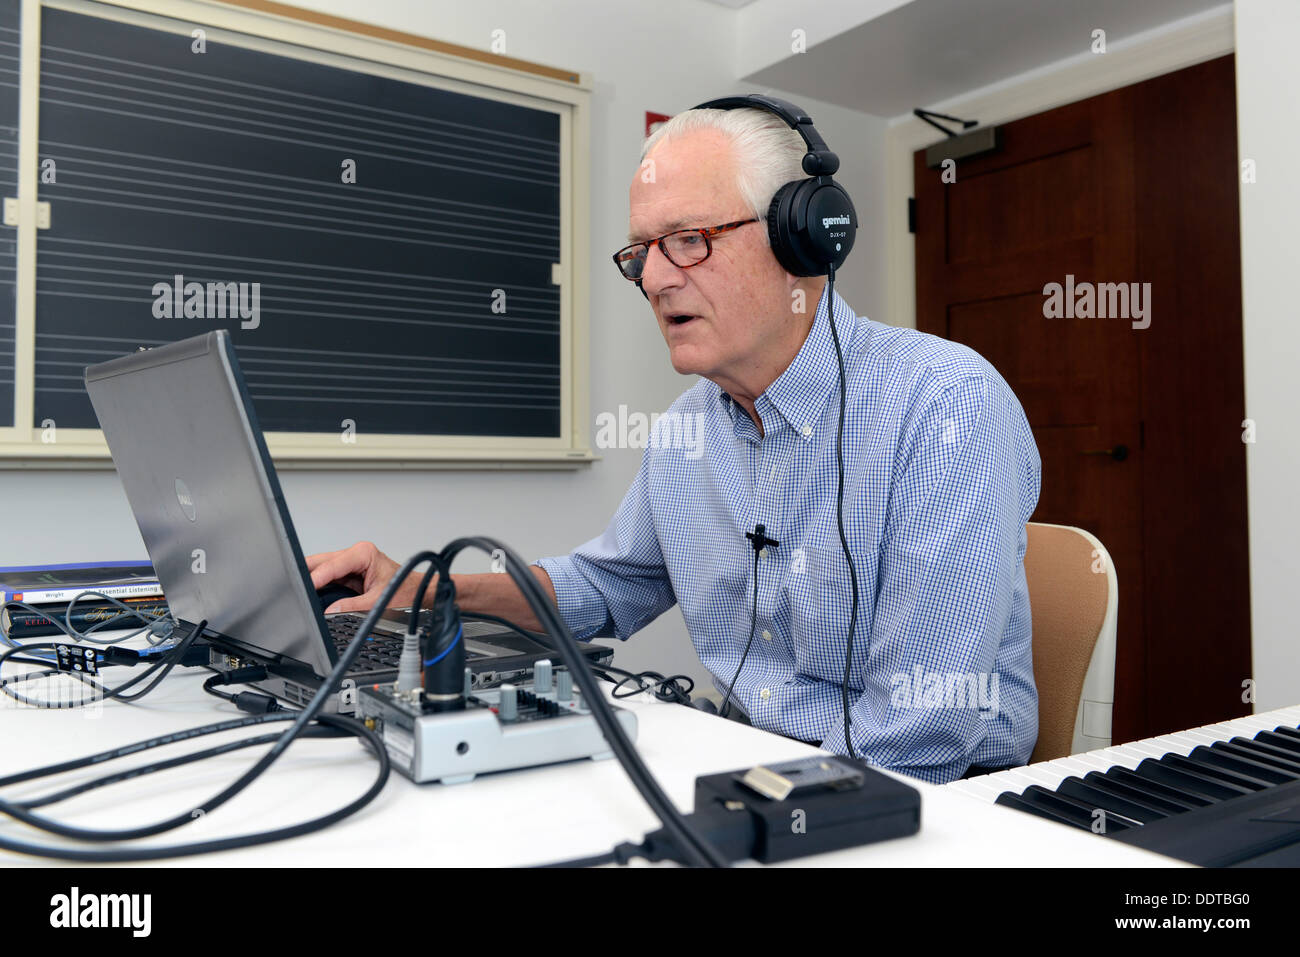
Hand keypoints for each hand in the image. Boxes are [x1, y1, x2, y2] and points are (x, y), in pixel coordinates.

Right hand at [305, 541, 419, 613]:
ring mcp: (349, 561)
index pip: (332, 565)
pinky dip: (317, 583)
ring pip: (320, 567)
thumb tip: (330, 611)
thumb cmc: (403, 590)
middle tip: (293, 590)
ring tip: (299, 592)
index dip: (316, 577)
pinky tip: (309, 592)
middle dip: (306, 575)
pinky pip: (326, 575)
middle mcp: (355, 554)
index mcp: (364, 553)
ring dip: (311, 579)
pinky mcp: (346, 570)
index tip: (302, 588)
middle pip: (321, 561)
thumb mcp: (377, 601)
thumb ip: (352, 606)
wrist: (415, 591)